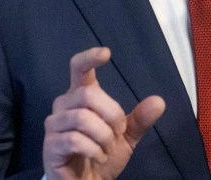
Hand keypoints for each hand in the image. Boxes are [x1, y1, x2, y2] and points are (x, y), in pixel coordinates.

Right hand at [43, 47, 165, 179]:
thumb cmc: (101, 154)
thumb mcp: (126, 136)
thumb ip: (140, 119)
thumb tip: (158, 101)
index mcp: (81, 97)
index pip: (79, 68)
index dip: (90, 57)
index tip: (106, 54)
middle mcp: (64, 105)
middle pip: (88, 95)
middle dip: (111, 115)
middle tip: (118, 132)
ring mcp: (55, 125)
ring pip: (82, 118)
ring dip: (103, 136)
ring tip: (107, 148)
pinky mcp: (51, 145)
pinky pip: (75, 140)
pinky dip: (94, 149)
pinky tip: (98, 156)